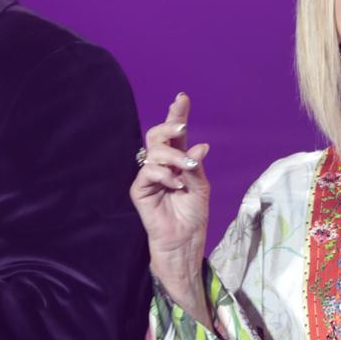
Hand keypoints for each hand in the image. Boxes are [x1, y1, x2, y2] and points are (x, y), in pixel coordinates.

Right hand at [129, 93, 211, 324]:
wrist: (184, 242)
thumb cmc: (193, 215)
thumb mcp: (200, 186)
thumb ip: (195, 164)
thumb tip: (199, 145)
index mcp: (177, 160)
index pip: (175, 134)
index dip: (176, 114)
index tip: (182, 97)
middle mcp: (161, 165)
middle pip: (156, 135)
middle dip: (169, 126)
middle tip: (182, 128)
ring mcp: (149, 177)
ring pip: (153, 152)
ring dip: (173, 156)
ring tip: (185, 170)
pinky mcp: (140, 191)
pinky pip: (147, 172)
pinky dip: (163, 174)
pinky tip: (175, 184)